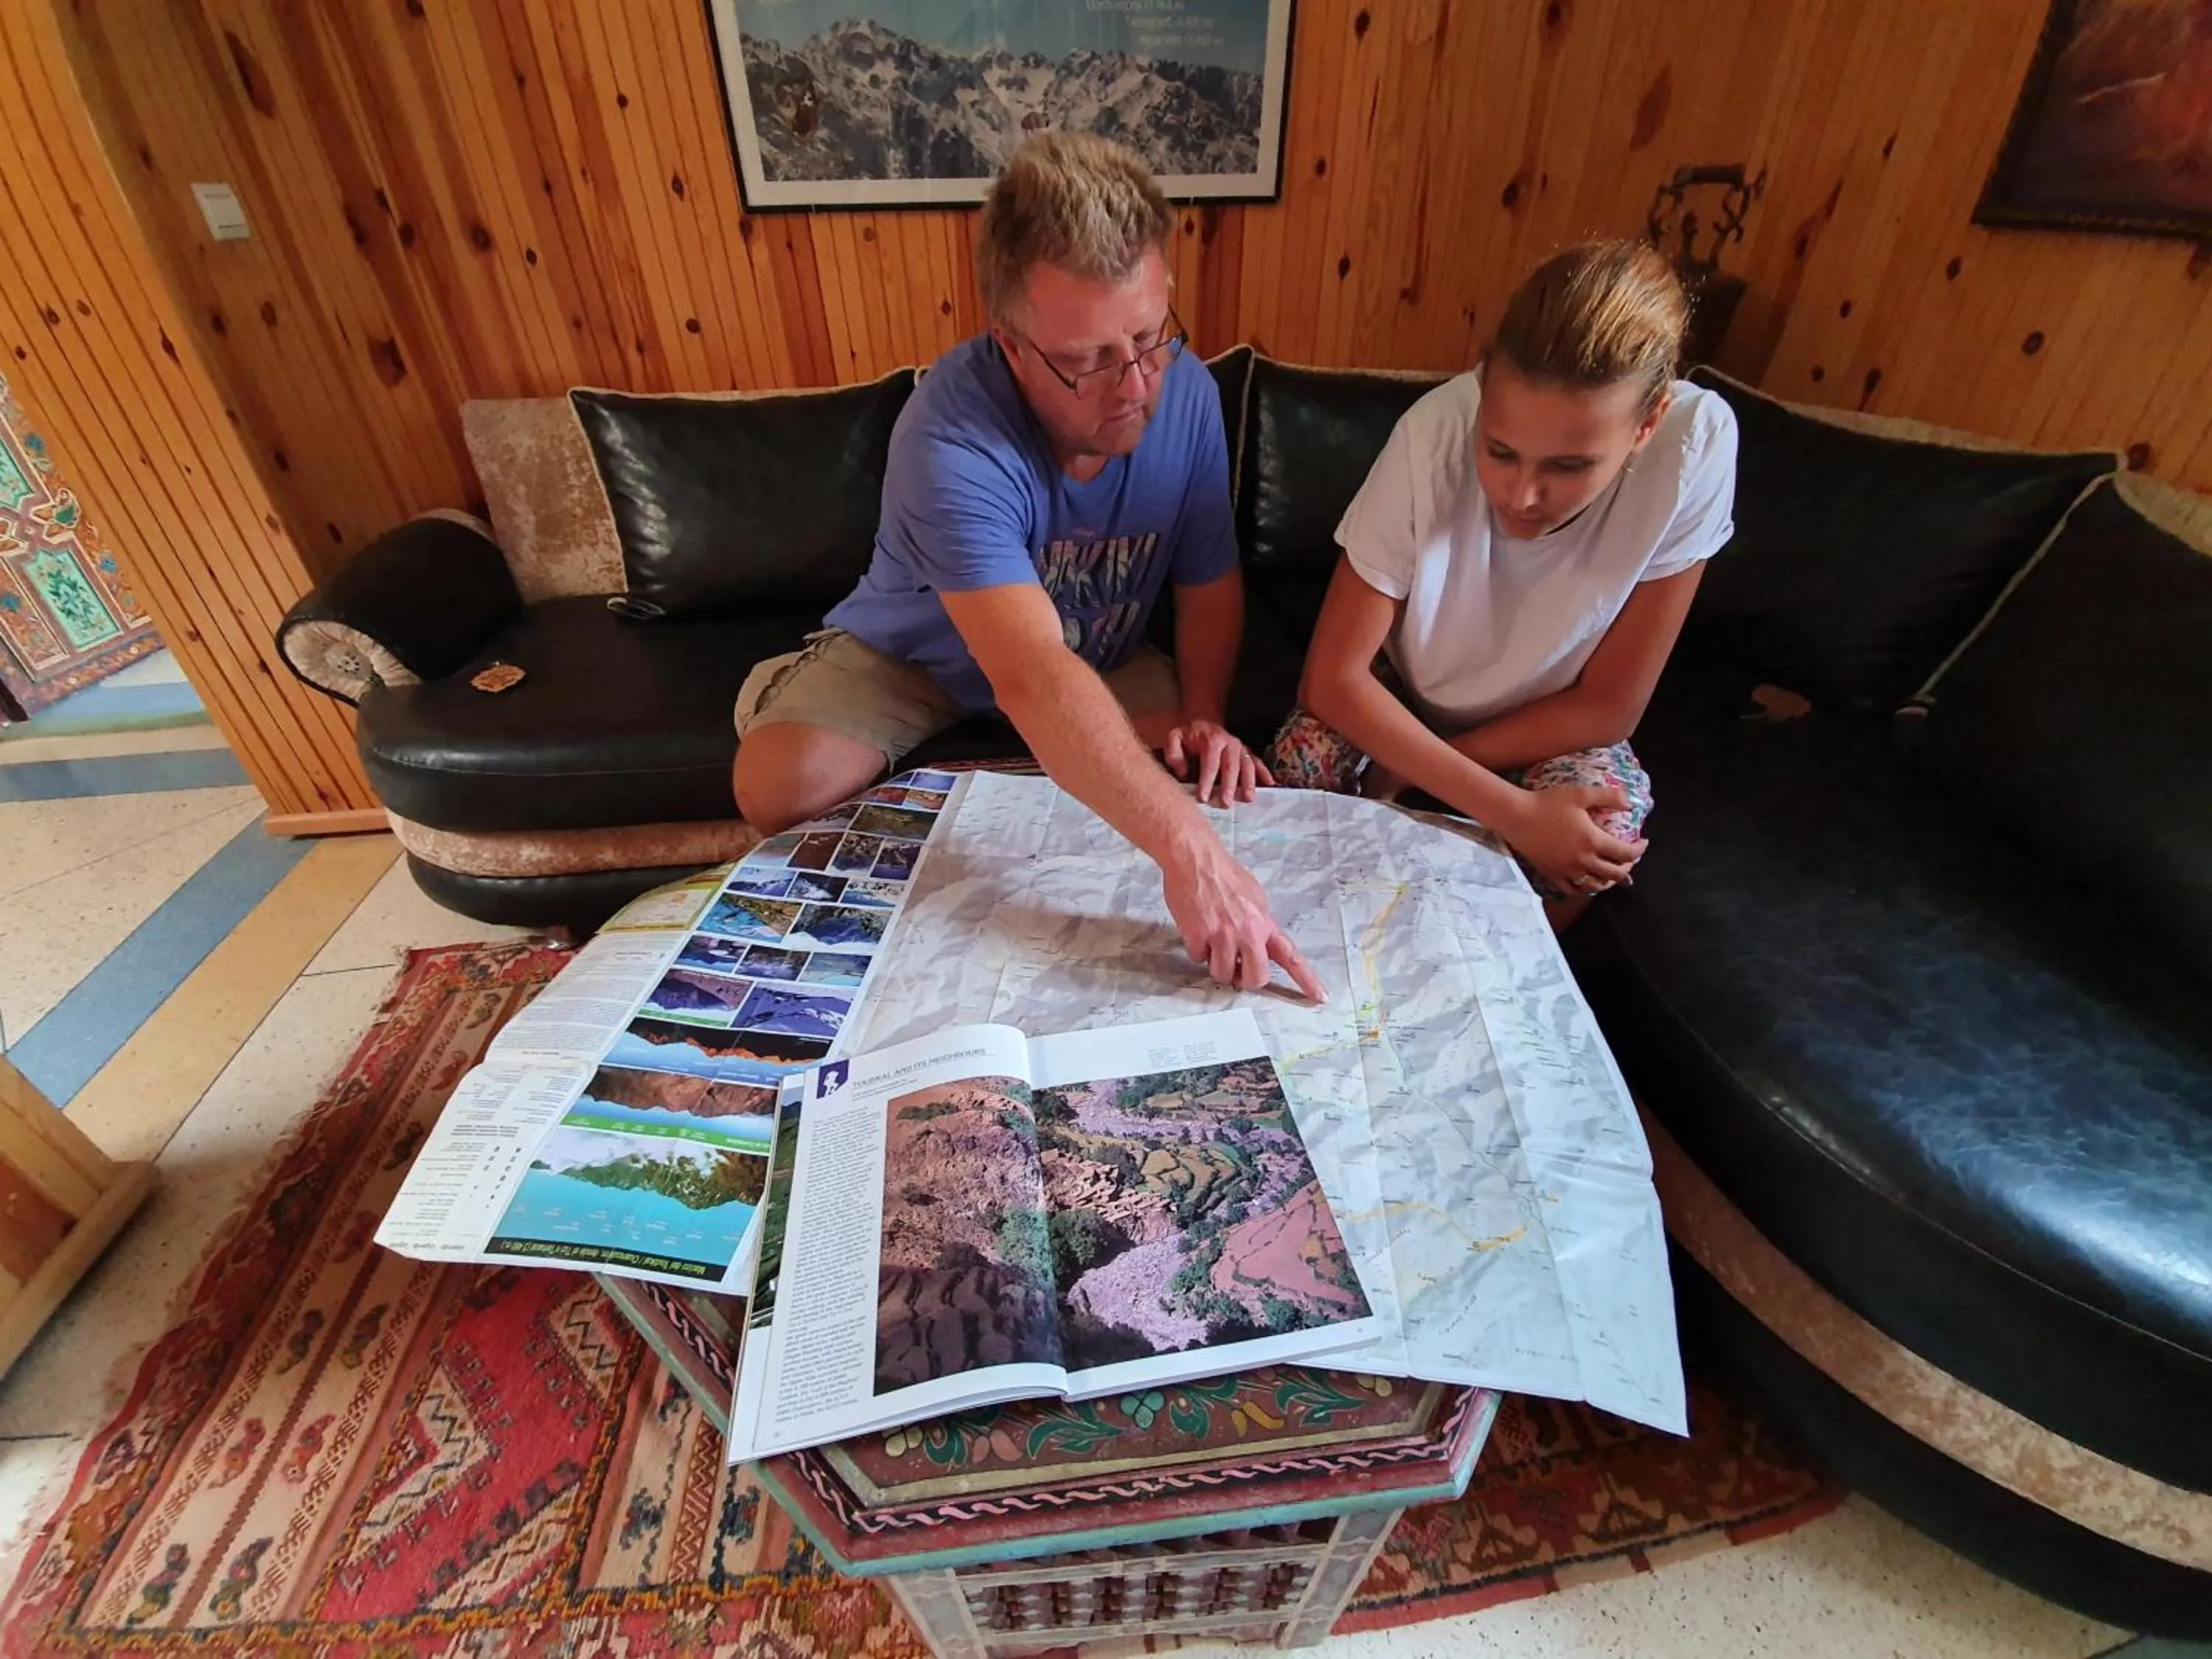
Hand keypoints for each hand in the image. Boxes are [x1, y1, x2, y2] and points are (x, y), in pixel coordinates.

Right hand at [1160, 835, 1325, 1000]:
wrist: (1196, 859)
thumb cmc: (1225, 875)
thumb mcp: (1255, 897)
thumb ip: (1260, 924)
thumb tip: (1259, 944)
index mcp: (1265, 923)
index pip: (1291, 957)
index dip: (1306, 979)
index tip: (1320, 997)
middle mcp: (1248, 933)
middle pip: (1255, 978)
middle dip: (1245, 980)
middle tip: (1236, 969)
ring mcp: (1223, 936)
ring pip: (1222, 973)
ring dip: (1216, 963)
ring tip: (1213, 941)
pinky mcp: (1199, 935)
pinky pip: (1198, 958)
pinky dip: (1197, 949)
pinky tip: (1197, 929)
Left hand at [1162, 719, 1272, 807]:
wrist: (1204, 725)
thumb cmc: (1189, 737)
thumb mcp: (1175, 737)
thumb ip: (1174, 752)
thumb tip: (1182, 770)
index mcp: (1212, 739)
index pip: (1210, 763)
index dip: (1207, 781)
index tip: (1204, 797)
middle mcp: (1230, 742)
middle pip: (1231, 766)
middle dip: (1230, 785)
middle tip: (1227, 803)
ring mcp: (1241, 747)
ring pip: (1247, 765)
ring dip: (1248, 782)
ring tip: (1247, 799)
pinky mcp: (1247, 752)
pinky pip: (1257, 762)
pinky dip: (1264, 772)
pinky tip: (1270, 784)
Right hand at [1502, 786, 1645, 894]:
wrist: (1516, 816)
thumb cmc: (1548, 803)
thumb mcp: (1581, 794)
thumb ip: (1608, 797)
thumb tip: (1630, 803)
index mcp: (1593, 841)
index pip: (1625, 853)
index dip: (1639, 850)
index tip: (1643, 842)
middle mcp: (1583, 861)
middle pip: (1614, 873)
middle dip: (1628, 866)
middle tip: (1630, 857)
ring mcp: (1567, 871)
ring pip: (1596, 885)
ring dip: (1609, 881)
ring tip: (1613, 873)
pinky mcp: (1552, 874)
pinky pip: (1572, 890)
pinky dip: (1584, 889)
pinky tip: (1587, 882)